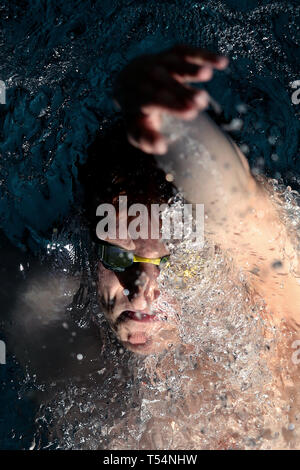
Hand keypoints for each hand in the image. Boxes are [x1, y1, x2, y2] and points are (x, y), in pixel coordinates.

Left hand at [113, 44, 227, 153]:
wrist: (129, 82)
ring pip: (175, 63)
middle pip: (164, 82)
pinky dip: (204, 55)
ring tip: (207, 74)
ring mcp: (159, 62)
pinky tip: (223, 63)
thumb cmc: (138, 113)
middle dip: (183, 91)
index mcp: (138, 96)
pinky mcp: (172, 53)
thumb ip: (147, 139)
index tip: (190, 113)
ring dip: (191, 67)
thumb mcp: (138, 129)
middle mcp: (146, 77)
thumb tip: (161, 148)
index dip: (171, 105)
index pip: (153, 99)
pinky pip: (187, 51)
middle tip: (202, 101)